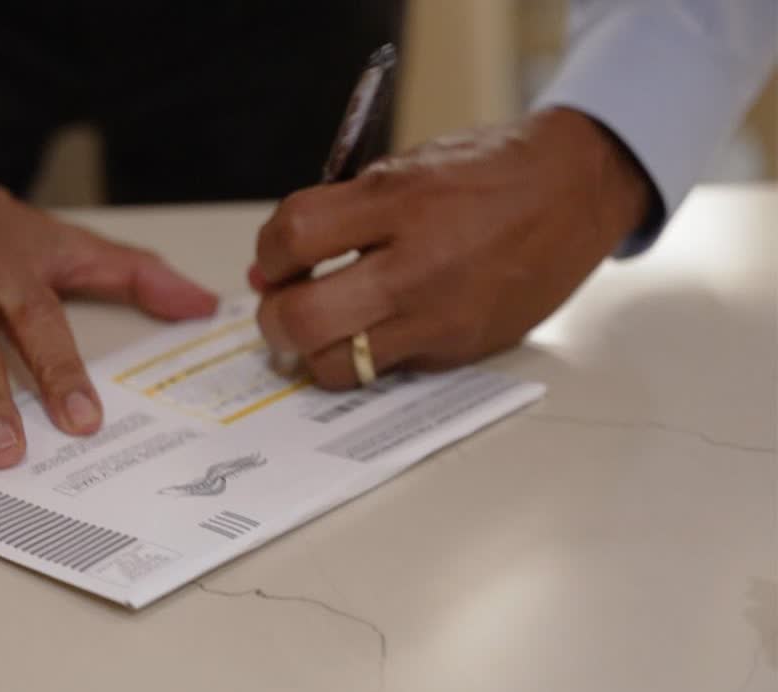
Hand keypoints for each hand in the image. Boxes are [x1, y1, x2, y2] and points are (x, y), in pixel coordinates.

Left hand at [249, 108, 652, 387]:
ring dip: (312, 352)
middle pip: (304, 318)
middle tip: (280, 310)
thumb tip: (272, 268)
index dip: (269, 253)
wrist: (575, 190)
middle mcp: (418, 265)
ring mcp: (440, 315)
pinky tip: (373, 329)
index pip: (295, 237)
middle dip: (274, 320)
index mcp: (400, 201)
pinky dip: (365, 356)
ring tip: (320, 329)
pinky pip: (386, 370)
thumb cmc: (487, 173)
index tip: (275, 259)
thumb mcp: (406, 168)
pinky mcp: (459, 349)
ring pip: (338, 365)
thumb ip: (339, 213)